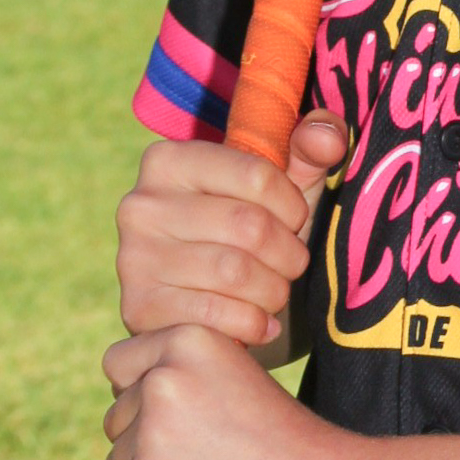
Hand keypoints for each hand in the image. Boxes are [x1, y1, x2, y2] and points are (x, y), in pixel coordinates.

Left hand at [97, 322, 357, 459]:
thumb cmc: (294, 444)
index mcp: (190, 339)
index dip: (141, 394)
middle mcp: (163, 377)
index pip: (120, 363)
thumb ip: (191, 378)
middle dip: (142, 441)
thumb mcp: (242, 379)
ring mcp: (151, 432)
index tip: (175, 420)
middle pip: (117, 416)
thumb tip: (135, 400)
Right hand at [114, 111, 346, 347]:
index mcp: (169, 160)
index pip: (257, 175)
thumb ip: (311, 149)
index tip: (293, 222)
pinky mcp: (139, 309)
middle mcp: (141, 204)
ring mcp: (134, 257)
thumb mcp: (282, 188)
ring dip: (274, 291)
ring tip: (274, 293)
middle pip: (250, 226)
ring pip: (236, 272)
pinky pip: (216, 314)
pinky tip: (259, 323)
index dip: (292, 206)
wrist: (209, 310)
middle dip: (289, 254)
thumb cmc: (252, 236)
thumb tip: (326, 136)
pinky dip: (252, 324)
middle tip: (290, 266)